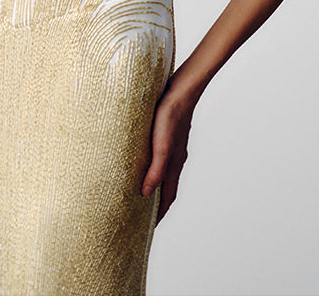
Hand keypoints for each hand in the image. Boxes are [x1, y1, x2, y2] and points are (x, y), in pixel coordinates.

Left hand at [141, 83, 197, 223]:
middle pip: (165, 188)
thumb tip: (146, 194)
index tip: (149, 228)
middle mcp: (174, 159)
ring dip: (153, 186)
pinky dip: (151, 169)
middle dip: (156, 204)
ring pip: (162, 174)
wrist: (179, 90)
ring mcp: (171, 148)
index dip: (159, 214)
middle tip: (141, 215)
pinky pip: (158, 159)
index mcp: (175, 165)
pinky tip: (141, 163)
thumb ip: (155, 170)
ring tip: (139, 194)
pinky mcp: (165, 136)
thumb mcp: (161, 146)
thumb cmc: (170, 117)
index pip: (167, 197)